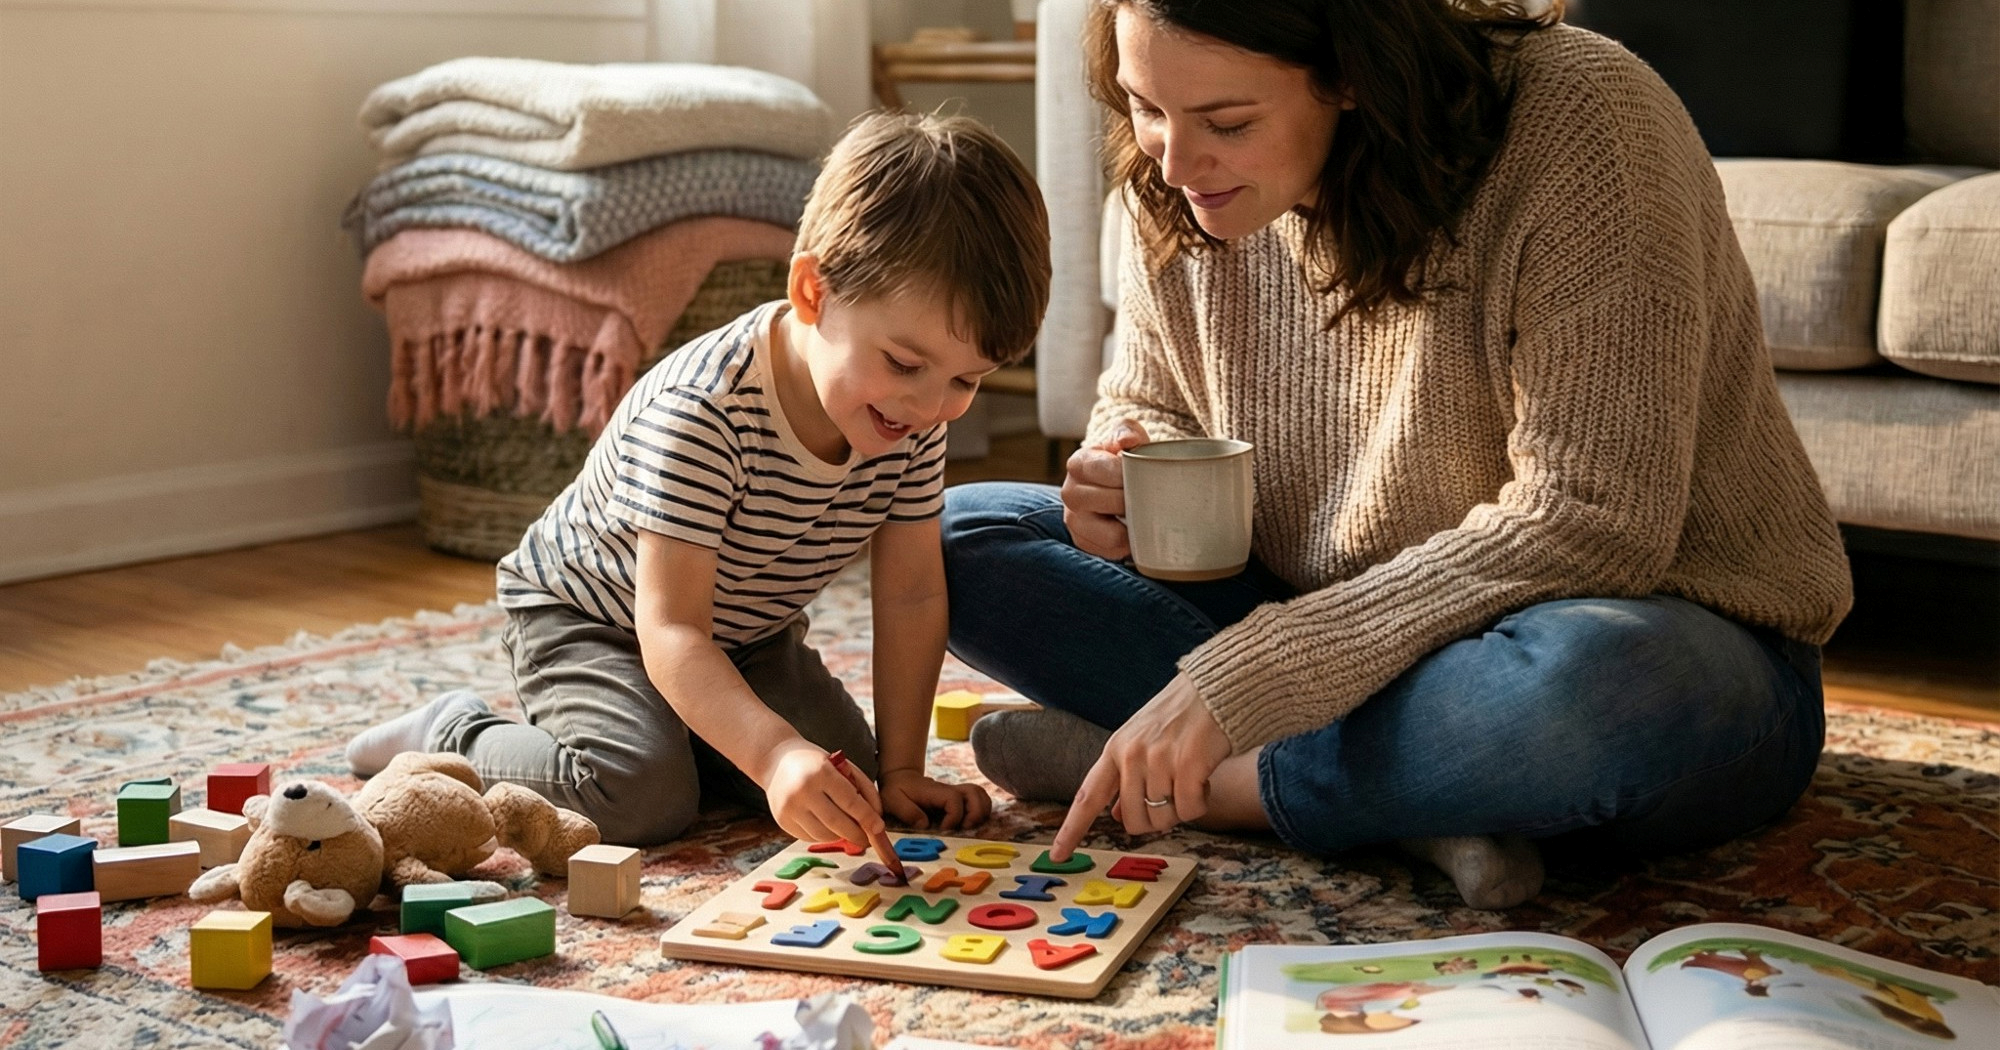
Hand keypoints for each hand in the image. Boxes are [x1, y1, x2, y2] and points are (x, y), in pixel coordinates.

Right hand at [762, 741, 885, 844]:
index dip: (867, 818)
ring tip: (849, 831)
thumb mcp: (841, 765)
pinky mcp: (782, 821)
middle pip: (837, 823)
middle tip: (868, 839)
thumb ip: (862, 788)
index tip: (879, 828)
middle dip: (857, 835)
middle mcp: (803, 791)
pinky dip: (824, 836)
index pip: (850, 802)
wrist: (775, 760)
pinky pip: (810, 837)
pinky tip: (829, 828)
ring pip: (823, 835)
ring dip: (841, 837)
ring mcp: (790, 808)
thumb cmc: (814, 762)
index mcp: (821, 773)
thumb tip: (876, 817)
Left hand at [879, 768, 992, 831]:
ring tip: (971, 826)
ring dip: (982, 810)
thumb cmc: (896, 790)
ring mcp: (955, 793)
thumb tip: (925, 825)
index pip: (953, 799)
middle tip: (965, 828)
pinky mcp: (958, 798)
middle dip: (976, 813)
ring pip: (980, 794)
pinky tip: (972, 822)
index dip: (953, 816)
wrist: (900, 778)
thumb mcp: (893, 800)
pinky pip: (978, 799)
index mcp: (934, 792)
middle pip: (975, 792)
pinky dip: (981, 809)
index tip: (944, 829)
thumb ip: (908, 812)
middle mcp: (949, 790)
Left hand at [1051, 673, 1231, 859]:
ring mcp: (1159, 760)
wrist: (1213, 689)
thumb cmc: (1178, 717)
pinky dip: (1200, 804)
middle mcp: (1131, 756)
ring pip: (1163, 818)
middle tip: (1172, 797)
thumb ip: (1123, 776)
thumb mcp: (1140, 741)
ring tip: (1189, 780)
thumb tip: (1112, 814)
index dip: (1072, 829)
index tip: (1059, 854)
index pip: (1087, 796)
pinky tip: (1204, 782)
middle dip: (1154, 820)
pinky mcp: (1188, 765)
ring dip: (1180, 809)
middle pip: (1132, 820)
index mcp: (1115, 750)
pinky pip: (1190, 811)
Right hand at [1061, 419, 1150, 560]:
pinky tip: (1132, 528)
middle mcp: (1070, 493)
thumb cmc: (1122, 457)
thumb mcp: (1126, 436)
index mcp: (1078, 463)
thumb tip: (1127, 442)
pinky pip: (1113, 552)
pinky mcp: (1083, 542)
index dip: (1130, 474)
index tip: (1145, 474)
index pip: (1106, 471)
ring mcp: (1074, 521)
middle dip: (1135, 500)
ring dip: (1133, 526)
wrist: (1112, 481)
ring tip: (1142, 514)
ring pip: (1112, 535)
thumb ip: (1128, 432)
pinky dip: (1128, 543)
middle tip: (1149, 496)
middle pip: (1111, 503)